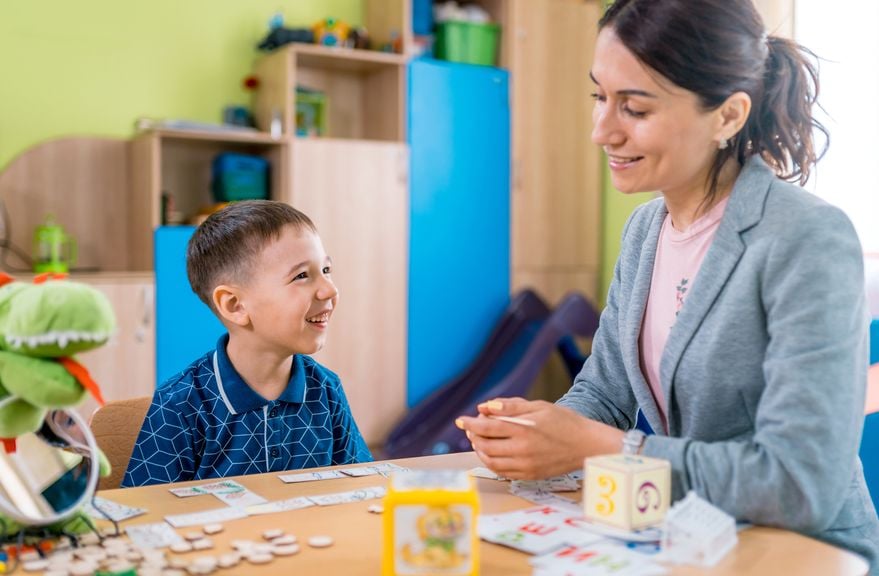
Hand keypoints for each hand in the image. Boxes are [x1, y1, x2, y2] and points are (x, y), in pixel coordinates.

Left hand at [455, 397, 623, 478]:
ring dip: (480, 451)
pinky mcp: (530, 475)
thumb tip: (484, 407)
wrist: (587, 445)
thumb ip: (510, 407)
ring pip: (491, 461)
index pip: (487, 427)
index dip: (470, 423)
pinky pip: (503, 472)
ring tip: (478, 441)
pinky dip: (491, 463)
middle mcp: (522, 450)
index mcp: (523, 429)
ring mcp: (526, 465)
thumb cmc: (564, 421)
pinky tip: (491, 454)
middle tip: (470, 429)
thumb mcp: (538, 407)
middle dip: (473, 437)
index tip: (460, 420)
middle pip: (485, 445)